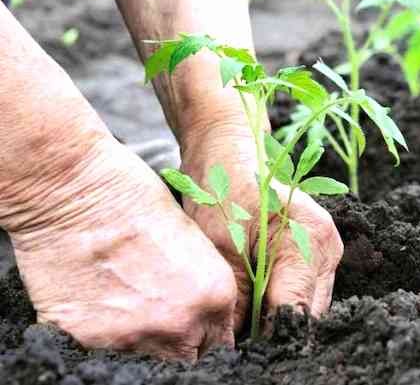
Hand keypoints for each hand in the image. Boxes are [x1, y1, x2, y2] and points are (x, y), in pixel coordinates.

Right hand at [4, 128, 236, 359]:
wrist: (75, 191)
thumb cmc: (135, 196)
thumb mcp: (190, 236)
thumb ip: (202, 283)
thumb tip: (199, 308)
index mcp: (214, 295)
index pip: (220, 341)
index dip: (206, 330)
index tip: (194, 323)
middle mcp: (179, 323)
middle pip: (186, 354)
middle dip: (178, 338)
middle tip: (158, 310)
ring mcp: (133, 336)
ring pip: (146, 354)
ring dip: (141, 334)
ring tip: (124, 295)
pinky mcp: (88, 339)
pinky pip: (102, 348)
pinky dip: (101, 330)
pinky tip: (97, 295)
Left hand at [179, 89, 343, 330]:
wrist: (230, 150)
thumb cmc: (222, 188)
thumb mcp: (220, 247)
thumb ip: (236, 301)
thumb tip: (235, 346)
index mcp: (309, 240)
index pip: (295, 314)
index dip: (268, 340)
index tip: (242, 354)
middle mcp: (328, 247)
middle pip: (308, 315)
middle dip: (275, 332)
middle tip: (239, 343)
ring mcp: (327, 250)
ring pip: (308, 306)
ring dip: (279, 319)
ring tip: (245, 325)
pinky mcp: (318, 252)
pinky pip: (304, 291)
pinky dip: (281, 302)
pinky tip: (257, 304)